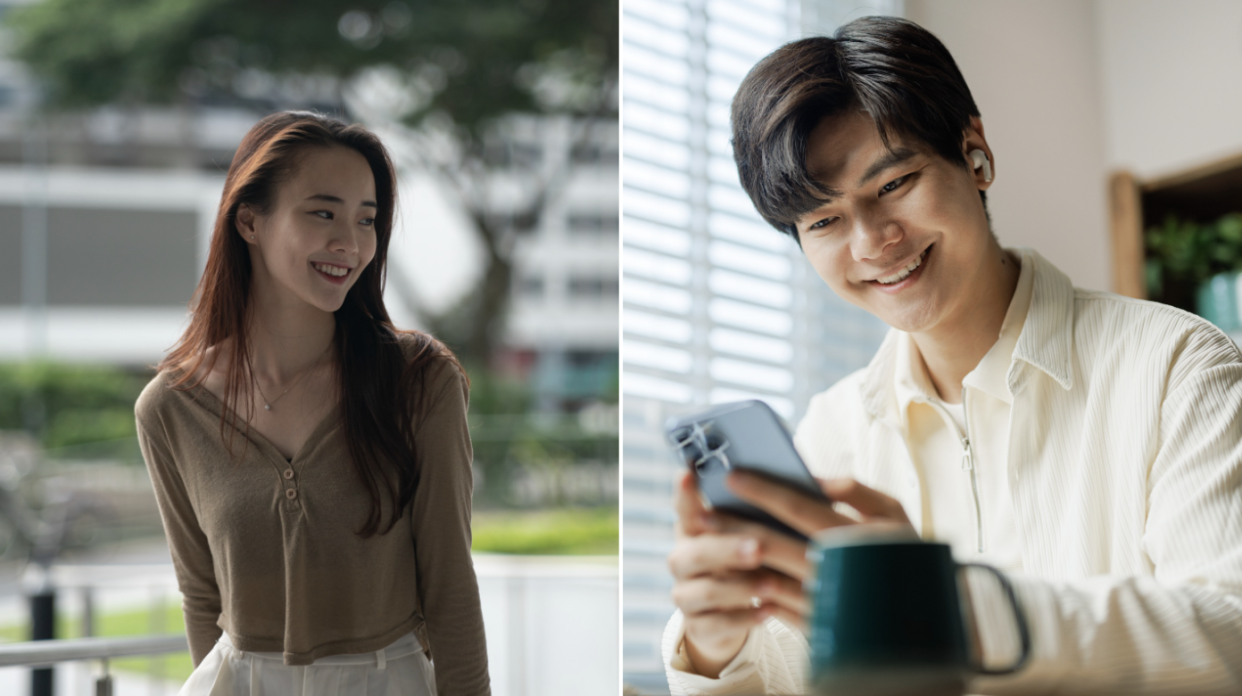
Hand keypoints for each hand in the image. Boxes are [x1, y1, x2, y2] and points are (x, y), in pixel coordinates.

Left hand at [667, 470, 914, 676]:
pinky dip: (750, 588)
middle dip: (731, 524)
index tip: (731, 475)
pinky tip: (730, 571)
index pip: (798, 507)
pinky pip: (774, 607)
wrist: (927, 622)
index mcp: (854, 536)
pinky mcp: (817, 627)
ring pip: (764, 577)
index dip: (762, 489)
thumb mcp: (894, 514)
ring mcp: (824, 602)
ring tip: (705, 537)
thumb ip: (856, 491)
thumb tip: (815, 477)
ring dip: (730, 557)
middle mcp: (836, 570)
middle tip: (699, 508)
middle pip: (771, 543)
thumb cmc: (907, 553)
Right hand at [667, 471, 807, 676]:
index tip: (689, 474)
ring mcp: (685, 593)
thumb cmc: (747, 560)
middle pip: (694, 552)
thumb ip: (759, 514)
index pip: (684, 506)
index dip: (684, 493)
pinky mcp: (697, 625)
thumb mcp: (749, 534)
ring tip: (773, 584)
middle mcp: (682, 559)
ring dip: (741, 587)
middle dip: (727, 549)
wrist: (729, 611)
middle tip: (758, 547)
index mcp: (694, 528)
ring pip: (705, 591)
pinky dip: (744, 617)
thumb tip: (804, 489)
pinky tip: (769, 611)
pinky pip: (717, 624)